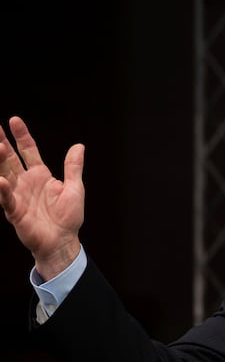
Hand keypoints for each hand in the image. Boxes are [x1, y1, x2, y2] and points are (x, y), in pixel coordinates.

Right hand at [0, 117, 84, 278]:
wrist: (63, 241)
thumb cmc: (68, 217)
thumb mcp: (74, 188)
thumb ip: (73, 168)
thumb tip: (79, 146)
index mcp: (41, 175)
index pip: (28, 151)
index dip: (22, 136)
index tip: (13, 120)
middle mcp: (26, 182)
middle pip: (11, 159)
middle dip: (3, 144)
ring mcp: (18, 195)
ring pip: (5, 174)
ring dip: (0, 161)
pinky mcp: (15, 211)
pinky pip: (7, 198)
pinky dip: (3, 189)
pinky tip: (1, 179)